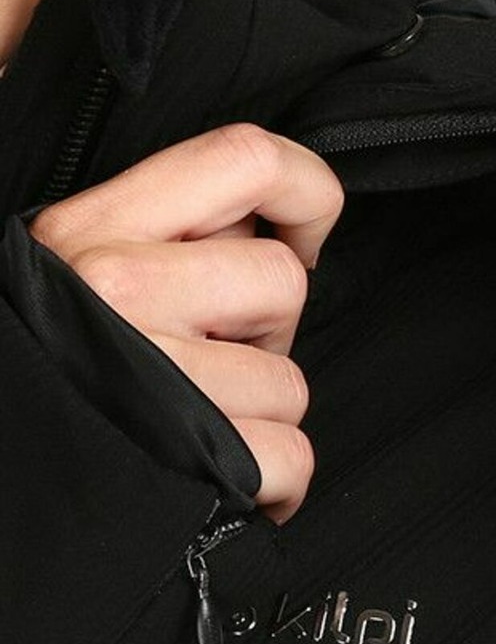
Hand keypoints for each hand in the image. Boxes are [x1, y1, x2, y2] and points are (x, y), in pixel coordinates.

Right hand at [27, 122, 344, 521]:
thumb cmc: (41, 372)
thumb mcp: (66, 273)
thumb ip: (160, 235)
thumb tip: (264, 221)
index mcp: (90, 232)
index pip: (245, 160)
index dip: (306, 191)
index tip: (303, 236)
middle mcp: (112, 290)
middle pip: (283, 280)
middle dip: (267, 329)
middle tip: (212, 357)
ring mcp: (149, 376)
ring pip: (288, 381)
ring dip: (258, 414)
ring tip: (194, 424)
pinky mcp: (183, 460)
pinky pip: (288, 456)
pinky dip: (271, 483)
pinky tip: (222, 482)